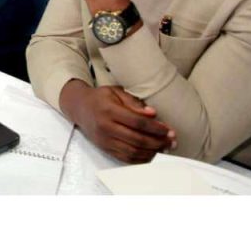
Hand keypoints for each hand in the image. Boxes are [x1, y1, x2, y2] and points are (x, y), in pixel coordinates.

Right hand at [60, 81, 174, 163]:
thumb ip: (134, 103)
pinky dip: (141, 159)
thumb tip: (153, 114)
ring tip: (165, 148)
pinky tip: (151, 154)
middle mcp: (106, 127)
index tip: (168, 129)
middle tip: (171, 140)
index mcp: (109, 110)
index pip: (137, 122)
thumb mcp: (116, 92)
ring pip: (133, 152)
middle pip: (137, 139)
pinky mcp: (105, 148)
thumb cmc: (100, 97)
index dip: (156, 128)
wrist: (79, 107)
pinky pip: (125, 158)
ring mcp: (105, 140)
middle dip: (158, 142)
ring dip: (152, 152)